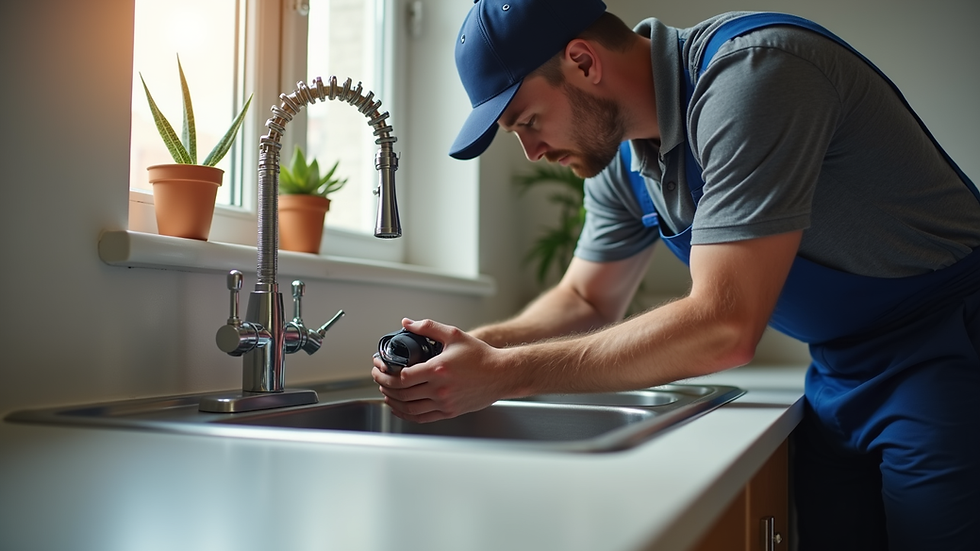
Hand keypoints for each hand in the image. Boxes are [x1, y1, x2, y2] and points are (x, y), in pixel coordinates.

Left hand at [372, 318, 511, 422]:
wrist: (501, 374)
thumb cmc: (480, 356)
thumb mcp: (454, 335)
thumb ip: (428, 327)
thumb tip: (407, 323)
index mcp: (438, 370)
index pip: (402, 376)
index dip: (386, 373)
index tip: (380, 366)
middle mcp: (440, 389)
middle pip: (401, 392)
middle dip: (384, 384)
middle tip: (378, 377)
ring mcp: (444, 403)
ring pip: (408, 407)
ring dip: (392, 400)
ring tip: (385, 391)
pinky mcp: (449, 412)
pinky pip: (421, 417)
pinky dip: (405, 414)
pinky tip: (399, 407)